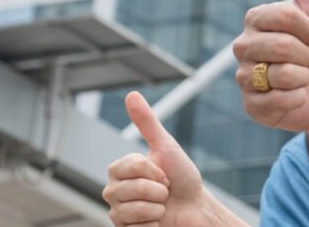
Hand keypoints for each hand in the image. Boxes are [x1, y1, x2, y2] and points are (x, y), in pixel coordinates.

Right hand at [103, 92, 227, 226]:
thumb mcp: (166, 146)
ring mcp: (117, 212)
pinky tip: (157, 220)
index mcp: (119, 170)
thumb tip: (131, 95)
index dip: (154, 170)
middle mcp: (113, 191)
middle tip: (165, 191)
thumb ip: (147, 122)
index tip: (164, 172)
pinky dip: (154, 223)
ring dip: (157, 207)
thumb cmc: (182, 177)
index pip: (130, 166)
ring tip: (162, 206)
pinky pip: (136, 226)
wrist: (195, 208)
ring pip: (132, 209)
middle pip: (130, 189)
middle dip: (157, 190)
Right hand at [233, 0, 308, 132]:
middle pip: (278, 46)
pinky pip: (276, 101)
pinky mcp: (251, 109)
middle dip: (306, 54)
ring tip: (302, 78)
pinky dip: (297, 99)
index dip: (308, 28)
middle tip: (308, 59)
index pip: (281, 17)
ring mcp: (244, 79)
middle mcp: (242, 48)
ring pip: (278, 75)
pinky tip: (296, 98)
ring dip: (303, 77)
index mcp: (255, 20)